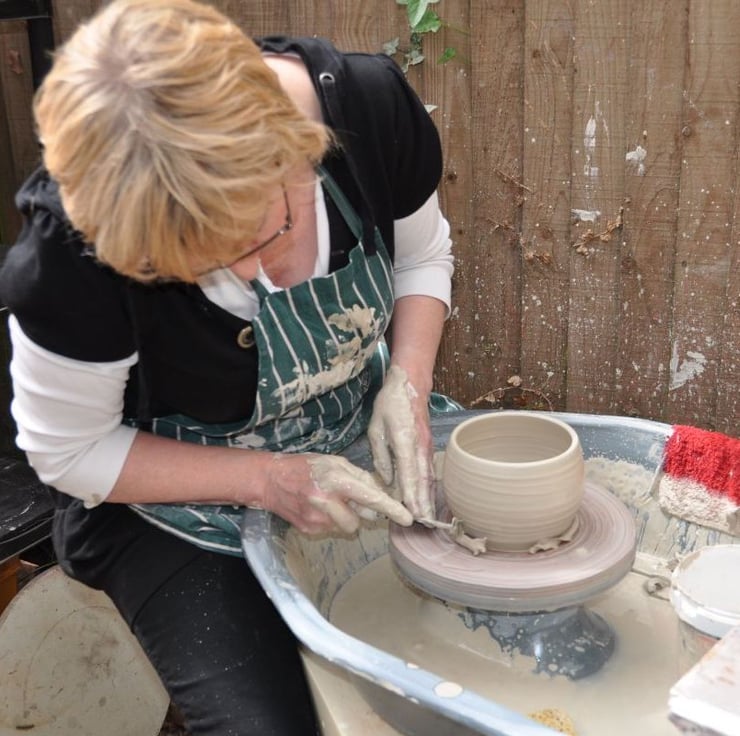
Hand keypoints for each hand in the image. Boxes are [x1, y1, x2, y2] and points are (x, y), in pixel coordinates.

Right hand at [258, 452, 412, 534]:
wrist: (270, 481)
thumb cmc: (305, 467)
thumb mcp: (334, 462)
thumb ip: (358, 477)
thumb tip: (379, 492)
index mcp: (335, 480)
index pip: (370, 497)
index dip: (391, 509)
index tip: (408, 518)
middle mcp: (327, 502)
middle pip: (361, 519)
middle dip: (361, 511)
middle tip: (347, 497)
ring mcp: (317, 520)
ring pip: (348, 526)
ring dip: (345, 516)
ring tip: (329, 502)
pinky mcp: (310, 531)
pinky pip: (333, 530)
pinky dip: (331, 521)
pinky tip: (318, 508)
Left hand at [367, 365, 435, 519]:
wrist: (410, 384)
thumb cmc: (390, 404)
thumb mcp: (376, 428)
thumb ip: (381, 455)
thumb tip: (386, 479)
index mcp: (404, 439)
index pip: (409, 470)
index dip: (411, 492)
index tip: (412, 510)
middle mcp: (420, 445)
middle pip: (424, 478)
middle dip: (424, 502)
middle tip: (424, 524)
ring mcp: (427, 446)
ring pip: (429, 476)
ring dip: (429, 497)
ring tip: (428, 518)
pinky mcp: (427, 446)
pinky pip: (429, 470)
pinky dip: (429, 487)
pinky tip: (427, 499)